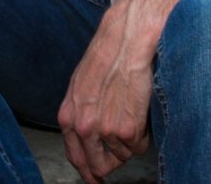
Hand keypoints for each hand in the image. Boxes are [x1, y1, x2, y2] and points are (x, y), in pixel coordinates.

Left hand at [57, 3, 155, 183]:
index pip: (75, 157)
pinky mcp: (128, 130)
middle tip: (120, 147)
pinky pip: (139, 147)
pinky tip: (138, 108)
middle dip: (111, 161)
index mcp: (68, 116)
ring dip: (129, 141)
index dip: (88, 171)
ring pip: (122, 155)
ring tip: (129, 110)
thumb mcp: (81, 86)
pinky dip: (142, 134)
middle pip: (98, 167)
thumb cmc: (106, 57)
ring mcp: (105, 131)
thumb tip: (85, 139)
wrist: (126, 39)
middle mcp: (83, 127)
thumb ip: (80, 114)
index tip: (95, 177)